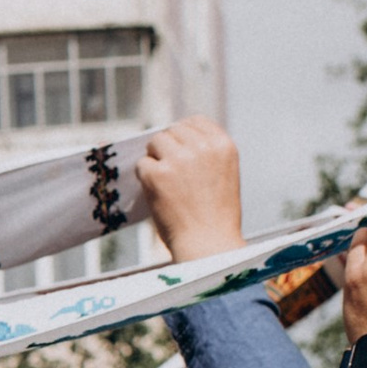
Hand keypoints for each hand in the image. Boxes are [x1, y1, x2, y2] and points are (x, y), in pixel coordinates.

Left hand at [136, 118, 243, 262]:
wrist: (209, 245)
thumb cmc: (216, 216)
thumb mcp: (224, 175)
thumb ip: (206, 154)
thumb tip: (175, 138)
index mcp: (224, 146)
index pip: (196, 122)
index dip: (184, 134)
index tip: (180, 149)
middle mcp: (203, 148)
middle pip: (173, 130)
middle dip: (167, 147)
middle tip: (170, 171)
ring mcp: (179, 159)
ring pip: (155, 142)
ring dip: (155, 158)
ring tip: (165, 181)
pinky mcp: (158, 174)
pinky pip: (142, 164)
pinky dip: (145, 177)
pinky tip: (158, 193)